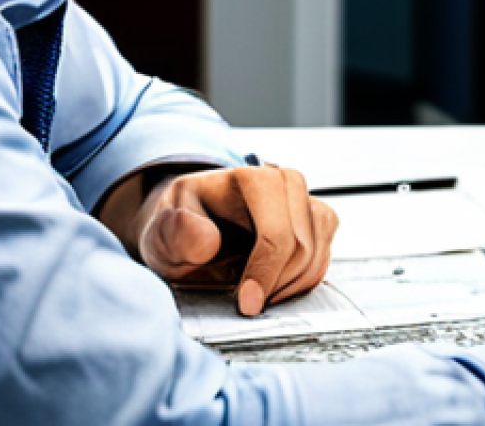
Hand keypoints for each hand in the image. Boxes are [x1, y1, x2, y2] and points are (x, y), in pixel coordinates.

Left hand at [100, 164, 337, 315]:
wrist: (190, 229)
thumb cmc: (177, 230)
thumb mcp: (161, 234)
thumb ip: (175, 234)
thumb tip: (207, 242)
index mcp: (248, 179)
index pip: (276, 232)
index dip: (266, 273)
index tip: (247, 304)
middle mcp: (283, 180)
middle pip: (301, 245)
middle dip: (277, 284)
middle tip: (248, 306)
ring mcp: (303, 197)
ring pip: (317, 251)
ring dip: (290, 285)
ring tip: (258, 296)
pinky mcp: (315, 217)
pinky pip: (324, 254)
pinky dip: (303, 280)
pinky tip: (275, 287)